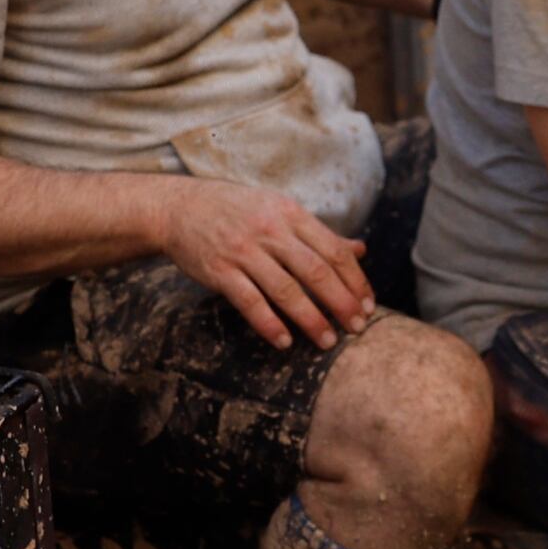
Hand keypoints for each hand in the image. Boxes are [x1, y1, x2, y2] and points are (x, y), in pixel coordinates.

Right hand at [155, 178, 374, 349]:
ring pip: (285, 289)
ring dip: (310, 318)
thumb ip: (319, 233)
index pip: (333, 249)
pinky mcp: (219, 270)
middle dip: (341, 302)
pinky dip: (268, 323)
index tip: (368, 305)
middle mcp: (269, 230)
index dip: (355, 280)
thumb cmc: (236, 210)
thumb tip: (360, 249)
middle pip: (316, 270)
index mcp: (290, 214)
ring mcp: (243, 250)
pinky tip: (284, 341)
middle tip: (357, 328)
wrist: (178, 207)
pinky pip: (249, 301)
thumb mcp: (279, 210)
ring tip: (327, 341)